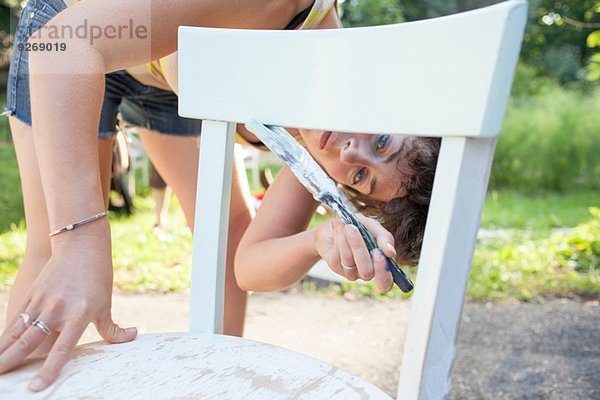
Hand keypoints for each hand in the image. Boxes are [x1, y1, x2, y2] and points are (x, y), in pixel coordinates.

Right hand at [0, 244, 136, 391]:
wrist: (81, 245)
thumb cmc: (98, 276)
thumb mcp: (106, 302)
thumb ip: (112, 327)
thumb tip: (132, 336)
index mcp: (79, 314)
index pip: (62, 348)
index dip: (49, 369)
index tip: (37, 386)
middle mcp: (57, 309)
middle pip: (29, 341)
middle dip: (11, 362)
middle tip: (0, 381)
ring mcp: (41, 301)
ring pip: (16, 331)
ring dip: (2, 350)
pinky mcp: (31, 294)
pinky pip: (15, 320)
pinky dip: (5, 335)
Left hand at [314, 215, 396, 291]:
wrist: (337, 223)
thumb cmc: (360, 227)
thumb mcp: (375, 227)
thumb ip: (385, 238)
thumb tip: (391, 253)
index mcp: (380, 266)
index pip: (385, 283)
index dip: (382, 272)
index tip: (378, 253)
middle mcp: (366, 273)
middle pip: (366, 271)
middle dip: (359, 247)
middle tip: (354, 229)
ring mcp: (350, 272)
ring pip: (349, 260)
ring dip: (346, 238)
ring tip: (347, 225)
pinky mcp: (335, 266)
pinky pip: (337, 254)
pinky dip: (338, 238)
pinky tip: (339, 231)